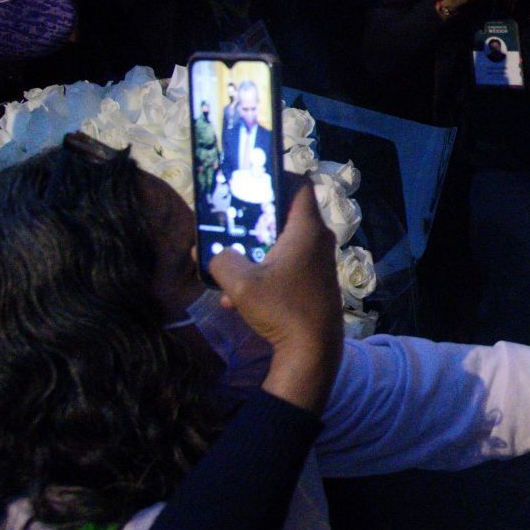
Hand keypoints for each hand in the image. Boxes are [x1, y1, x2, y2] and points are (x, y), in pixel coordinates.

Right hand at [206, 183, 344, 412]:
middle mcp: (318, 241)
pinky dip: (262, 276)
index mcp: (307, 230)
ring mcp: (318, 263)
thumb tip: (211, 253)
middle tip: (229, 223)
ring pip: (281, 245)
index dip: (275, 176)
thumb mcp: (239, 283)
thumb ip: (220, 259)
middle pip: (285, 215)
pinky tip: (235, 300)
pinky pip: (285, 268)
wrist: (312, 352)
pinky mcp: (314, 283)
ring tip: (226, 268)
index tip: (250, 181)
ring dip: (253, 254)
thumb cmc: (282, 309)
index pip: (299, 185)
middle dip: (253, 220)